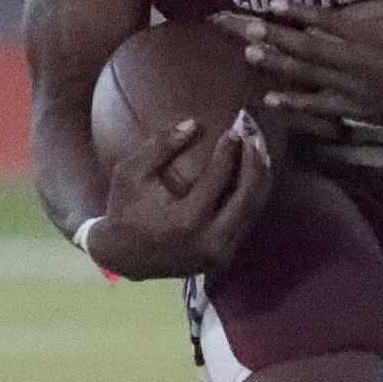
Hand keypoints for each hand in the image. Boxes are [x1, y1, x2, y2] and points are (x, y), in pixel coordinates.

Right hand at [87, 114, 272, 279]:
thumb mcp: (131, 173)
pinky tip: (252, 175)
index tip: (233, 131)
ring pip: (252, 212)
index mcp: (186, 221)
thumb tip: (194, 123)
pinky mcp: (224, 258)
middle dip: (254, 164)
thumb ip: (161, 147)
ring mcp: (219, 254)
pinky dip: (252, 198)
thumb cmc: (125, 210)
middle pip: (246, 197)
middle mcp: (209, 241)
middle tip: (254, 138)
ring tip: (258, 152)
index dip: (228, 152)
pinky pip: (246, 223)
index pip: (218, 179)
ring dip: (259, 180)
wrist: (123, 257)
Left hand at [223, 0, 382, 131]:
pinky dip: (294, 103)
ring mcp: (352, 87)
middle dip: (275, 37)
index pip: (325, 21)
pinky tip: (270, 98)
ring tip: (250, 54)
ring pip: (307, 75)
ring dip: (277, 64)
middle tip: (247, 28)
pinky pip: (318, 106)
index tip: (271, 5)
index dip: (297, 13)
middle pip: (307, 47)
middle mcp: (354, 60)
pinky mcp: (355, 109)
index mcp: (368, 34)